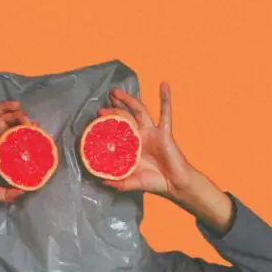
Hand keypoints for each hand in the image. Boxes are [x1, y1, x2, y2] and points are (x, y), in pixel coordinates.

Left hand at [96, 83, 198, 198]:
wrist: (175, 185)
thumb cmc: (156, 182)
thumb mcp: (132, 182)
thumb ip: (119, 182)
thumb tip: (102, 182)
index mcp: (132, 146)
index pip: (117, 130)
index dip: (107, 124)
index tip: (96, 118)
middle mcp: (141, 136)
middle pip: (125, 117)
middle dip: (114, 108)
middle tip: (103, 103)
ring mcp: (152, 132)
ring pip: (139, 111)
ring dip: (129, 100)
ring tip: (117, 92)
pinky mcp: (164, 132)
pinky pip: (166, 113)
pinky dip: (165, 99)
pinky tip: (164, 86)